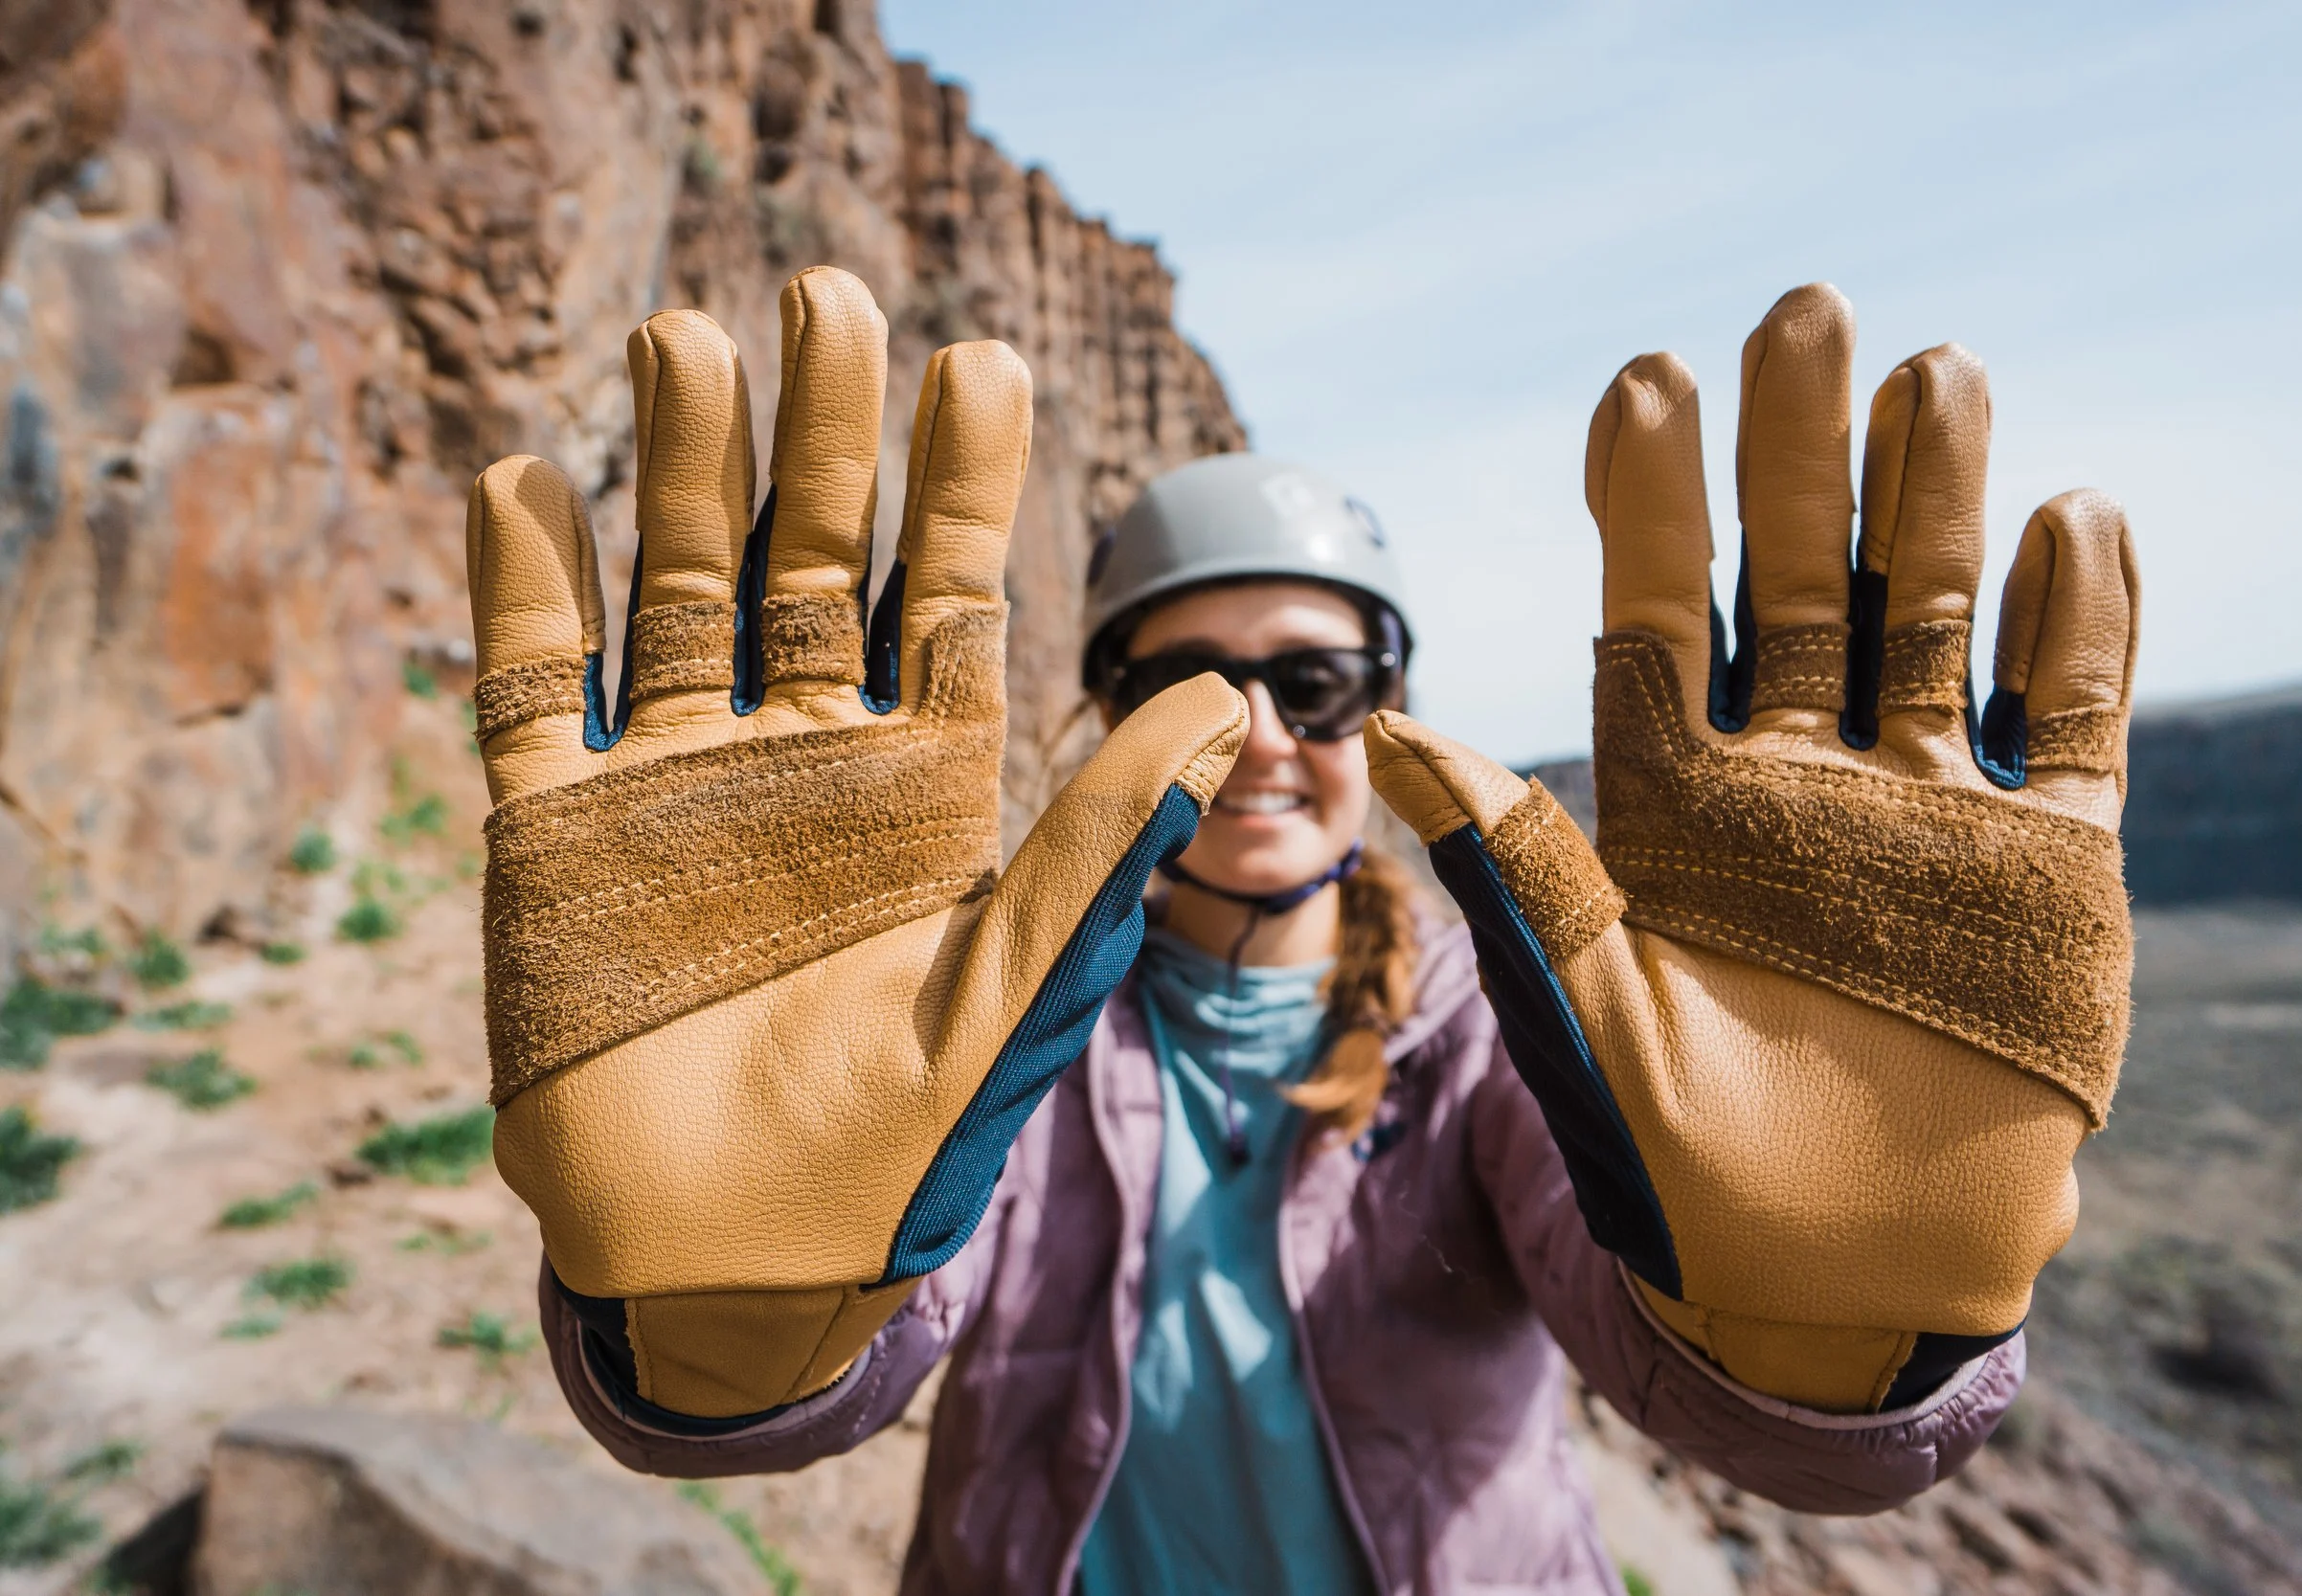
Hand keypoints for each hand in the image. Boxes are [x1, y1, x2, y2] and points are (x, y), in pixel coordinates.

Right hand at [467, 269, 1245, 1419]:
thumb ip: (1098, 852)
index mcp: (919, 792)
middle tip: (828, 293)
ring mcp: (670, 790)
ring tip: (686, 342)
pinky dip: (526, 594)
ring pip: (675, 597)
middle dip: (820, 438)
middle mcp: (800, 764)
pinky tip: (527, 486)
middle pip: (810, 565)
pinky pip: (531, 691)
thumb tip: (1229, 703)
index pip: (944, 602)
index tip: (980, 360)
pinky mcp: (550, 840)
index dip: (960, 486)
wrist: (726, 1265)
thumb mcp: (1004, 992)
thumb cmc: (890, 1152)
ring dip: (674, 475)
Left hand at [1367, 284, 2135, 1411]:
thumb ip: (1511, 874)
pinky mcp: (2048, 869)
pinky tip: (2066, 519)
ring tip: (1931, 371)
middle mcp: (1800, 785)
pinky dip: (2082, 626)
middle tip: (1801, 309)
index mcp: (1678, 806)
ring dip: (1934, 501)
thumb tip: (1389, 727)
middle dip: (1801, 456)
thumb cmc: (1682, 1172)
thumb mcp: (1584, 1017)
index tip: (1642, 380)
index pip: (1659, 618)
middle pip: (1799, 585)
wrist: (1833, 1283)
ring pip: (1933, 621)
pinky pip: (2076, 721)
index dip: (1651, 504)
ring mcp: (1927, 815)